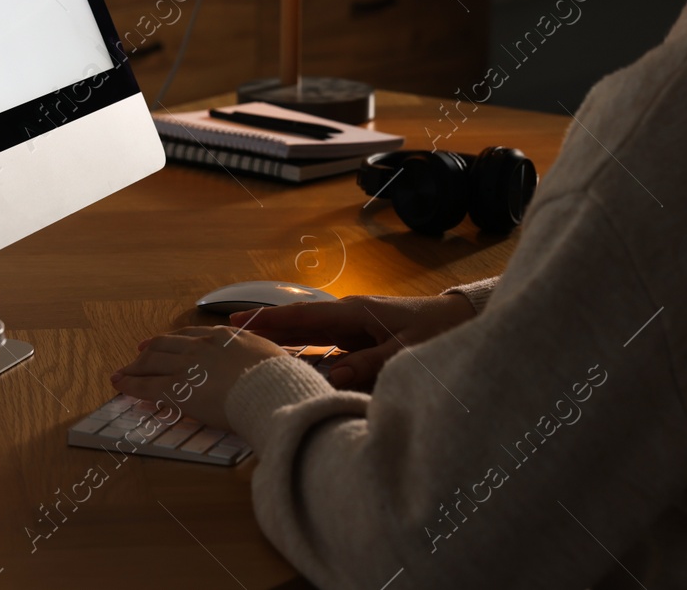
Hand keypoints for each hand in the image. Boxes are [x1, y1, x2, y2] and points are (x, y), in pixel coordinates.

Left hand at [111, 325, 286, 431]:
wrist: (269, 388)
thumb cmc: (279, 379)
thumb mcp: (274, 358)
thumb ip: (263, 358)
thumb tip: (272, 366)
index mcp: (225, 337)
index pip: (193, 336)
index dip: (176, 340)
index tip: (168, 342)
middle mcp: (201, 346)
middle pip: (166, 345)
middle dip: (149, 350)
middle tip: (138, 354)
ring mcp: (187, 365)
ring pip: (151, 361)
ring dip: (135, 367)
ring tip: (122, 373)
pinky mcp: (176, 387)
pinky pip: (146, 385)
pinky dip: (130, 384)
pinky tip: (120, 386)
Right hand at [229, 294, 475, 389]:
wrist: (461, 322)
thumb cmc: (437, 333)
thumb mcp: (406, 352)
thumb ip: (370, 364)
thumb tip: (332, 375)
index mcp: (355, 312)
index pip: (303, 316)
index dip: (269, 321)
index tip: (236, 322)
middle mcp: (348, 315)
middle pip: (297, 322)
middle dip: (263, 327)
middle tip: (225, 333)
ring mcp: (353, 325)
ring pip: (307, 332)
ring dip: (278, 338)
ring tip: (244, 344)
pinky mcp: (360, 336)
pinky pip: (322, 342)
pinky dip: (300, 347)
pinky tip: (285, 356)